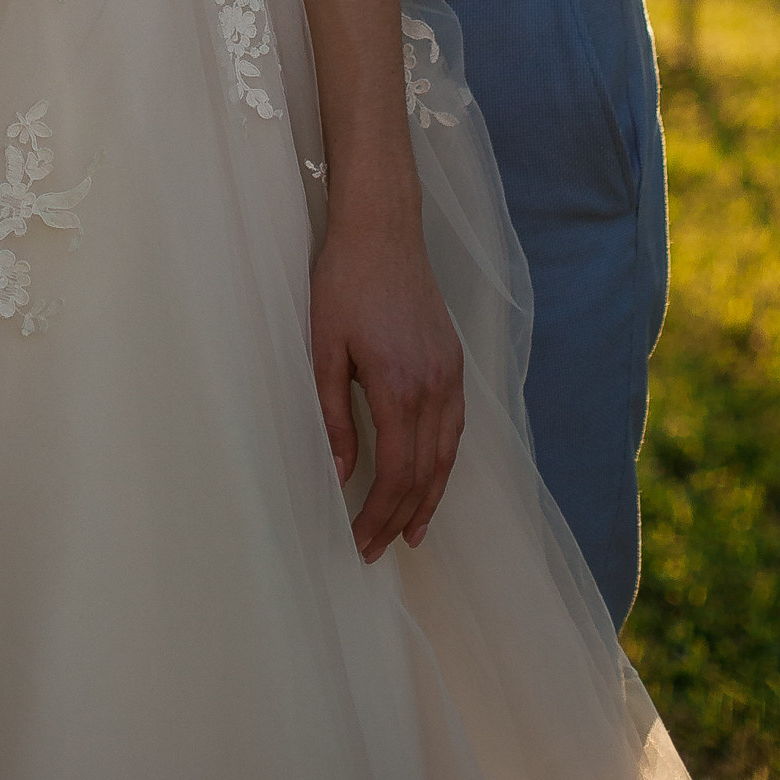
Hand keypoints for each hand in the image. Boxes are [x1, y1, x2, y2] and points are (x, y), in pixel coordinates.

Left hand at [310, 215, 465, 560]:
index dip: (379, 514)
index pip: (396, 472)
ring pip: (448, 454)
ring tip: (412, 532)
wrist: (383, 230)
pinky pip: (455, 426)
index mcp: (399, 387)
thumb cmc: (344, 283)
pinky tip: (431, 476)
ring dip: (430, 497)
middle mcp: (434, 387)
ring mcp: (450, 374)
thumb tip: (340, 472)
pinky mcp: (454, 361)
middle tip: (378, 549)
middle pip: (426, 473)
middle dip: (401, 516)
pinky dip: (444, 461)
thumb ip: (333, 415)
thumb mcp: (324, 349)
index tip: (360, 541)